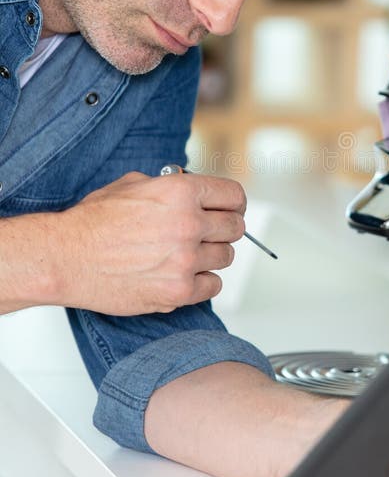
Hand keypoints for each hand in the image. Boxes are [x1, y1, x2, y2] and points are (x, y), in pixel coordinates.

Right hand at [55, 171, 245, 314]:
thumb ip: (172, 187)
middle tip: (208, 233)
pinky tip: (184, 274)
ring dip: (211, 256)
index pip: (234, 196)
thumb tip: (196, 194)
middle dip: (223, 229)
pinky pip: (213, 286)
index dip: (233, 203)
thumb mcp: (133, 185)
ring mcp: (185, 260)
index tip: (231, 210)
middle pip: (235, 228)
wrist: (66, 258)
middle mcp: (188, 224)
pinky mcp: (177, 291)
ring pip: (226, 257)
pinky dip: (203, 282)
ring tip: (186, 254)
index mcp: (181, 192)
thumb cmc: (93, 223)